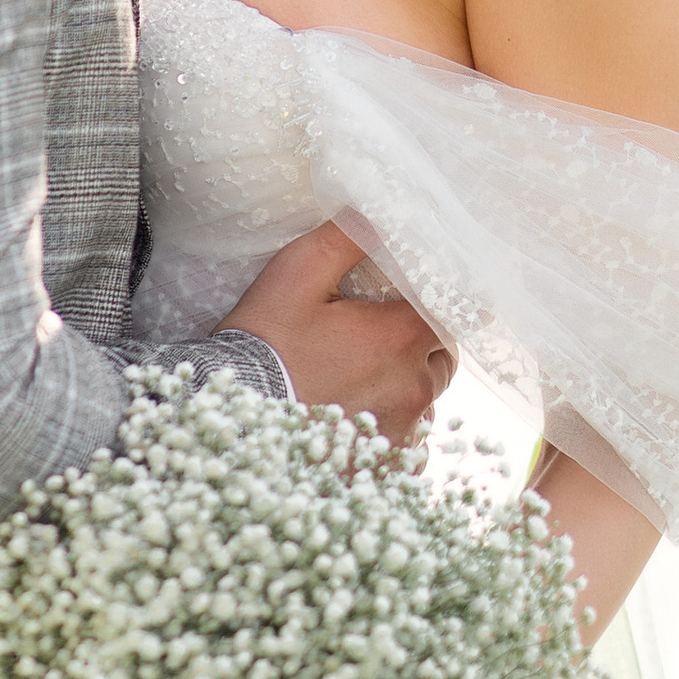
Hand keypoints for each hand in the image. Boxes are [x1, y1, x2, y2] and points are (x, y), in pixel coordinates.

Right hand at [224, 222, 451, 442]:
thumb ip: (346, 237)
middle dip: (417, 348)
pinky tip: (354, 424)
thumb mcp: (296, 274)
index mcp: (401, 338)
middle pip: (439, 360)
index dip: (429, 304)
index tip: (406, 303)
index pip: (446, 313)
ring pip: (423, 404)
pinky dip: (390, 434)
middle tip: (374, 342)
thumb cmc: (263, 345)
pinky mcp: (384, 470)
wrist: (232, 425)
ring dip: (403, 392)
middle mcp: (414, 390)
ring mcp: (402, 435)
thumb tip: (379, 208)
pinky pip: (408, 448)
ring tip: (357, 385)